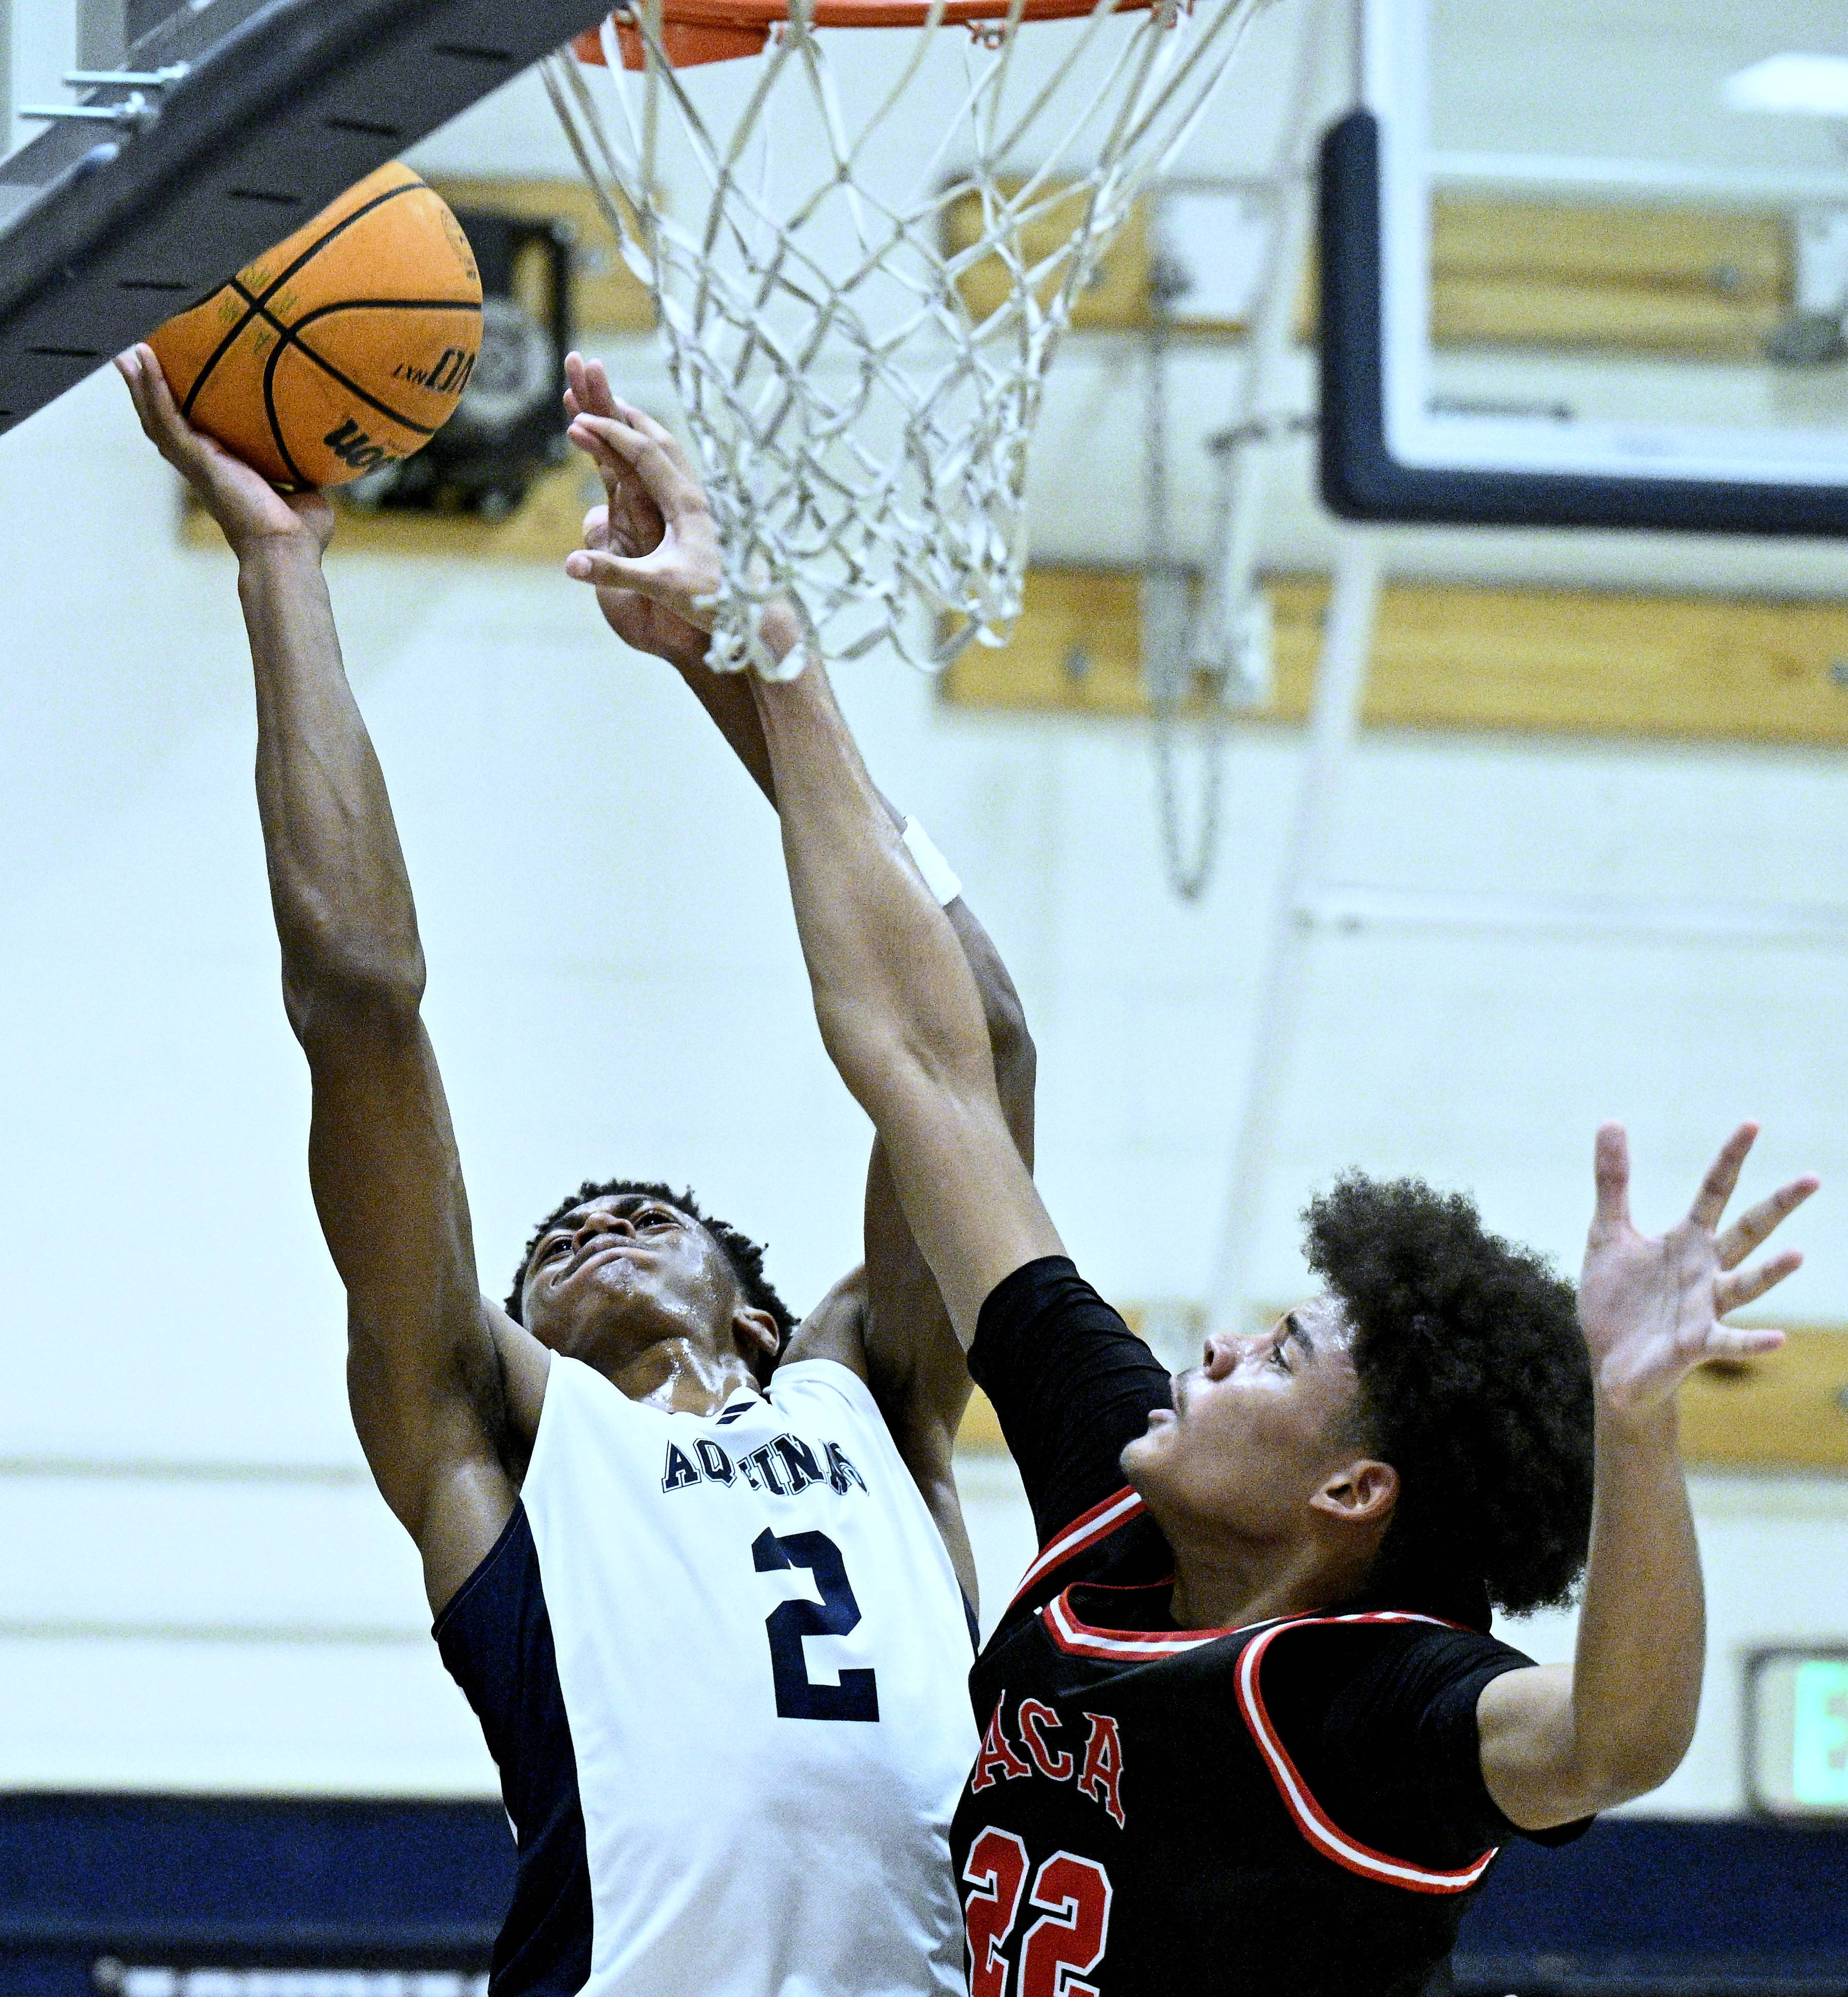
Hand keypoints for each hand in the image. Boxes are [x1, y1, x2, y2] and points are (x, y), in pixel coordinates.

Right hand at [115, 344, 333, 560]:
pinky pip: (168, 420)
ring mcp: (197, 465)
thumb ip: (306, 473)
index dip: (184, 412)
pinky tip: (145, 364)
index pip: (196, 436)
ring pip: (158, 419)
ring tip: (129, 352)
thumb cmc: (299, 532)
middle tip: (138, 358)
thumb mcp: (306, 492)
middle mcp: (204, 467)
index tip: (177, 382)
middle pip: (166, 424)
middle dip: (150, 393)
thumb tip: (324, 456)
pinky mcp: (198, 461)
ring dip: (143, 385)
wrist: (287, 548)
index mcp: (225, 472)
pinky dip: (155, 391)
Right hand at [562, 353, 718, 663]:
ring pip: (670, 451)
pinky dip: (653, 453)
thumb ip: (614, 573)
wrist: (757, 613)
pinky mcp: (704, 516)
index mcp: (684, 503)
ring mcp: (702, 503)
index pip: (641, 454)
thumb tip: (570, 564)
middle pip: (658, 439)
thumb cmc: (713, 601)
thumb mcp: (660, 587)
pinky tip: (646, 460)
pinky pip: (674, 471)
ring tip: (619, 413)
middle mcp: (695, 495)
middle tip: (596, 392)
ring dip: (641, 429)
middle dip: (624, 415)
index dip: (608, 434)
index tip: (576, 421)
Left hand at [1578, 1121, 1816, 1421]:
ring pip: (1747, 1284)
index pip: (1714, 1190)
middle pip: (1747, 1230)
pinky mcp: (1697, 1343)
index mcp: (1686, 1240)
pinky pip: (1731, 1341)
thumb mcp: (1607, 1232)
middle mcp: (1706, 1270)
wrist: (1610, 1361)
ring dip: (1772, 1272)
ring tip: (1797, 1254)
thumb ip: (1613, 1182)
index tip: (1752, 1123)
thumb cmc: (1617, 1299)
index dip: (1731, 1158)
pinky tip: (1779, 1338)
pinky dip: (1754, 1342)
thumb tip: (1612, 1121)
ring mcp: (1706, 1307)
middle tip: (1813, 1178)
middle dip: (1777, 1205)